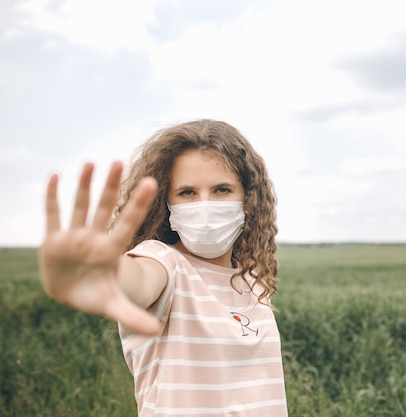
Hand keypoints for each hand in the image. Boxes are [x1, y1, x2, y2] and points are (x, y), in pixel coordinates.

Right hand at [39, 161, 160, 334]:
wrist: (73, 295)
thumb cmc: (96, 296)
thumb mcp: (113, 306)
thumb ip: (133, 316)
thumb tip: (156, 331)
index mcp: (110, 250)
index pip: (127, 222)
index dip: (137, 204)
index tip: (150, 182)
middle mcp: (94, 238)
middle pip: (104, 207)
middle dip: (110, 186)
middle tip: (119, 161)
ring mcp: (74, 236)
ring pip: (80, 206)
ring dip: (83, 185)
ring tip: (91, 162)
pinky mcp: (54, 240)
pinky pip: (53, 215)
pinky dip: (53, 198)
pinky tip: (56, 176)